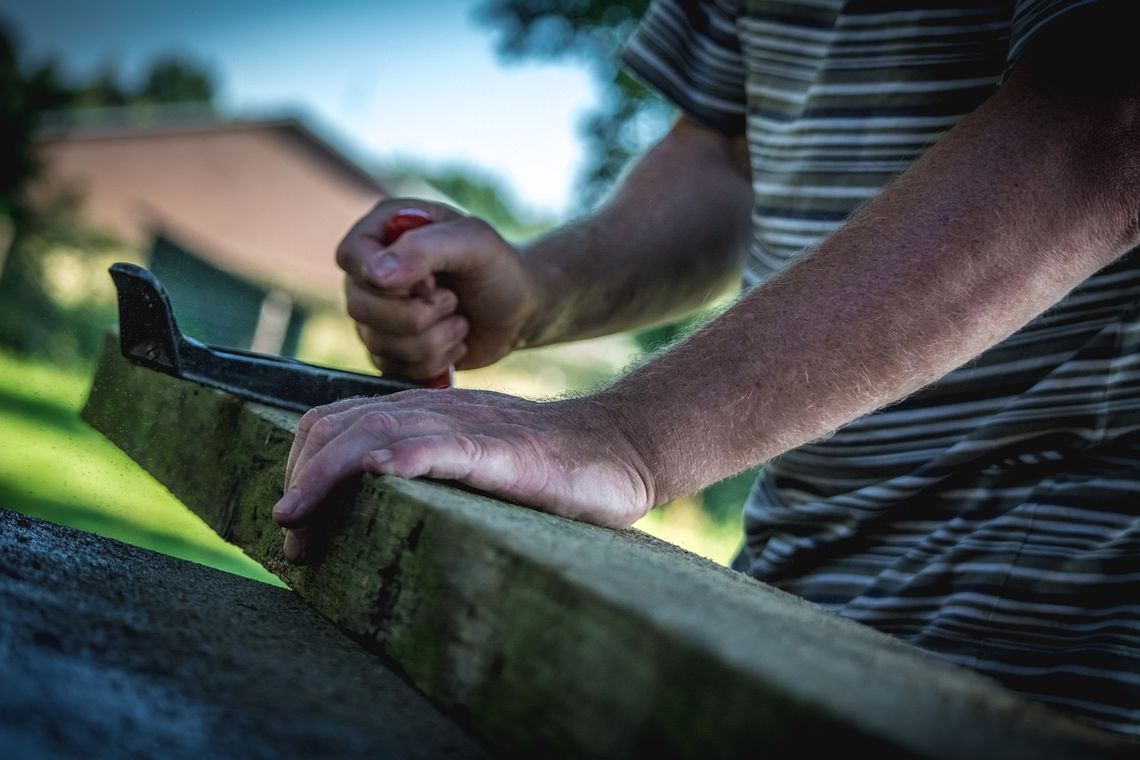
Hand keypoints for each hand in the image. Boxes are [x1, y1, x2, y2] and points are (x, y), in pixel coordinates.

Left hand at [271, 390, 655, 562]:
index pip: (335, 422)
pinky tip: (378, 475)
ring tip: (299, 521)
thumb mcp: (473, 463)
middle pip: (340, 426)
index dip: (301, 468)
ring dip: (327, 477)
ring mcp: (469, 427)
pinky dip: (403, 458)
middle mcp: (436, 413)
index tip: (293, 522)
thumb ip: (427, 469)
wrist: (619, 445)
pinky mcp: (503, 451)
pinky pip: (444, 447)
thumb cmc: (550, 469)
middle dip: (301, 481)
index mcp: (424, 416)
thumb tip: (370, 507)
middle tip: (290, 541)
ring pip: (377, 433)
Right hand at [337, 198, 543, 379]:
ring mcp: (377, 314)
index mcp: (384, 230)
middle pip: (360, 307)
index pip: (351, 256)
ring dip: (433, 339)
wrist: (521, 311)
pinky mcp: (390, 350)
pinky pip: (393, 369)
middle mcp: (372, 272)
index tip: (432, 280)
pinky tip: (453, 342)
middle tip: (453, 300)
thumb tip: (373, 275)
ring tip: (459, 320)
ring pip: (378, 343)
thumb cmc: (500, 268)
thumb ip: (424, 249)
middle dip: (418, 314)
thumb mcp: (473, 243)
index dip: (387, 279)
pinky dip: (433, 361)